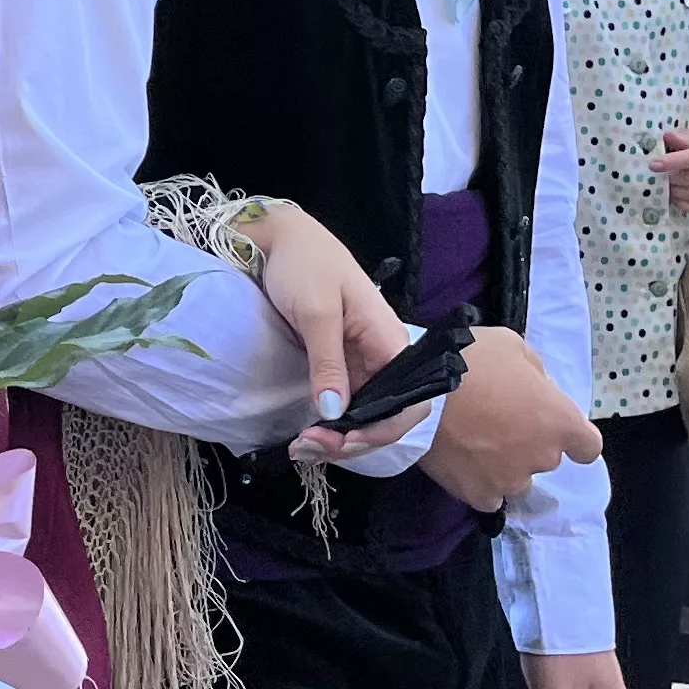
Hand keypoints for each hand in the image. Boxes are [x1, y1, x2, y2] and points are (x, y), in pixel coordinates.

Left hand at [245, 204, 421, 462]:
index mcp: (390, 342)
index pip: (406, 404)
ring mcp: (363, 363)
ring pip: (364, 418)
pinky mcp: (340, 365)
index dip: (380, 431)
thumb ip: (328, 362)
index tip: (341, 441)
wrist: (282, 240)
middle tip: (308, 448)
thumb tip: (336, 413)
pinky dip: (329, 426)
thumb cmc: (305, 265)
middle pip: (385, 418)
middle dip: (352, 442)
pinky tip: (308, 436)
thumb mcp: (316, 313)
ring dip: (338, 440)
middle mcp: (384, 357)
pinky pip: (346, 406)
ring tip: (302, 448)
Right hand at [421, 327, 600, 511]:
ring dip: (504, 467)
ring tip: (474, 446)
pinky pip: (488, 496)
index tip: (551, 429)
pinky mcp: (480, 495)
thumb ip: (535, 374)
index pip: (587, 447)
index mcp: (561, 421)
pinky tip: (462, 465)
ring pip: (516, 480)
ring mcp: (511, 480)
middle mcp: (544, 457)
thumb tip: (537, 390)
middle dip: (529, 444)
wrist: (418, 390)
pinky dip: (479, 484)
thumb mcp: (513, 347)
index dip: (573, 439)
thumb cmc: (471, 361)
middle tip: (497, 423)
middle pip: (546, 459)